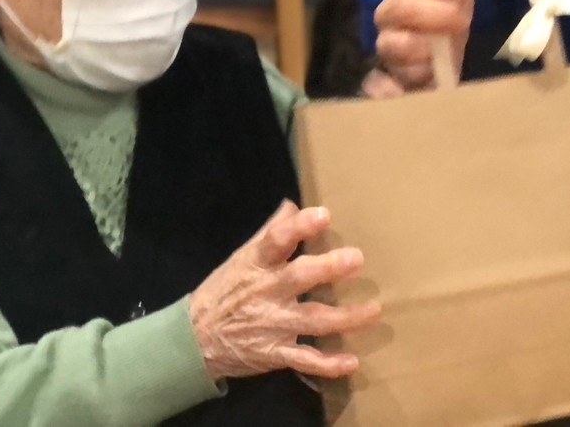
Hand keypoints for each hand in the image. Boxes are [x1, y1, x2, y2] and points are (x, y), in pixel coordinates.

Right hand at [189, 201, 379, 380]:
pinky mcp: (276, 354)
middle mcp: (268, 292)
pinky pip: (306, 360)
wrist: (196, 339)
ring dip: (345, 317)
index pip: (276, 239)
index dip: (299, 226)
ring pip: (313, 320)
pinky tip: (352, 362)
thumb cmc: (226, 290)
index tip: (323, 215)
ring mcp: (274, 325)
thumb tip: (293, 204)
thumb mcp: (242, 256)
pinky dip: (328, 364)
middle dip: (328, 268)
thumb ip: (270, 231)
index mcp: (258, 264)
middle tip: (356, 258)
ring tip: (373, 309)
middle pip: (300, 277)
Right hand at [371, 0, 480, 92]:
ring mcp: (386, 46)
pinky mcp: (386, 79)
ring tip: (443, 54)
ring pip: (391, 45)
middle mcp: (389, 14)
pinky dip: (403, 83)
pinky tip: (424, 81)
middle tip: (461, 21)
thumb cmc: (447, 18)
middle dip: (432, 15)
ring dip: (421, 50)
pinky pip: (381, 83)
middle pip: (398, 8)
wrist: (443, 61)